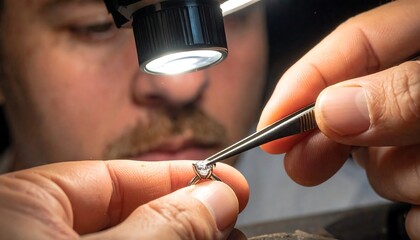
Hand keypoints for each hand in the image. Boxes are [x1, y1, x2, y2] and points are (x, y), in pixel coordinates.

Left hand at [0, 160, 248, 238]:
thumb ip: (158, 226)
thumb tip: (215, 197)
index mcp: (23, 206)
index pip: (116, 176)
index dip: (177, 176)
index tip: (223, 181)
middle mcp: (39, 230)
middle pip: (132, 212)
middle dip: (188, 213)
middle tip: (230, 216)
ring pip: (139, 239)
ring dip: (187, 237)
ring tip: (224, 237)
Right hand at [258, 0, 419, 237]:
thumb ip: (404, 92)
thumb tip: (335, 109)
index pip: (354, 42)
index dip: (306, 79)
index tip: (270, 122)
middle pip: (356, 105)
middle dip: (327, 139)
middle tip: (298, 163)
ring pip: (384, 156)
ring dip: (398, 180)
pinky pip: (410, 193)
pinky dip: (416, 211)